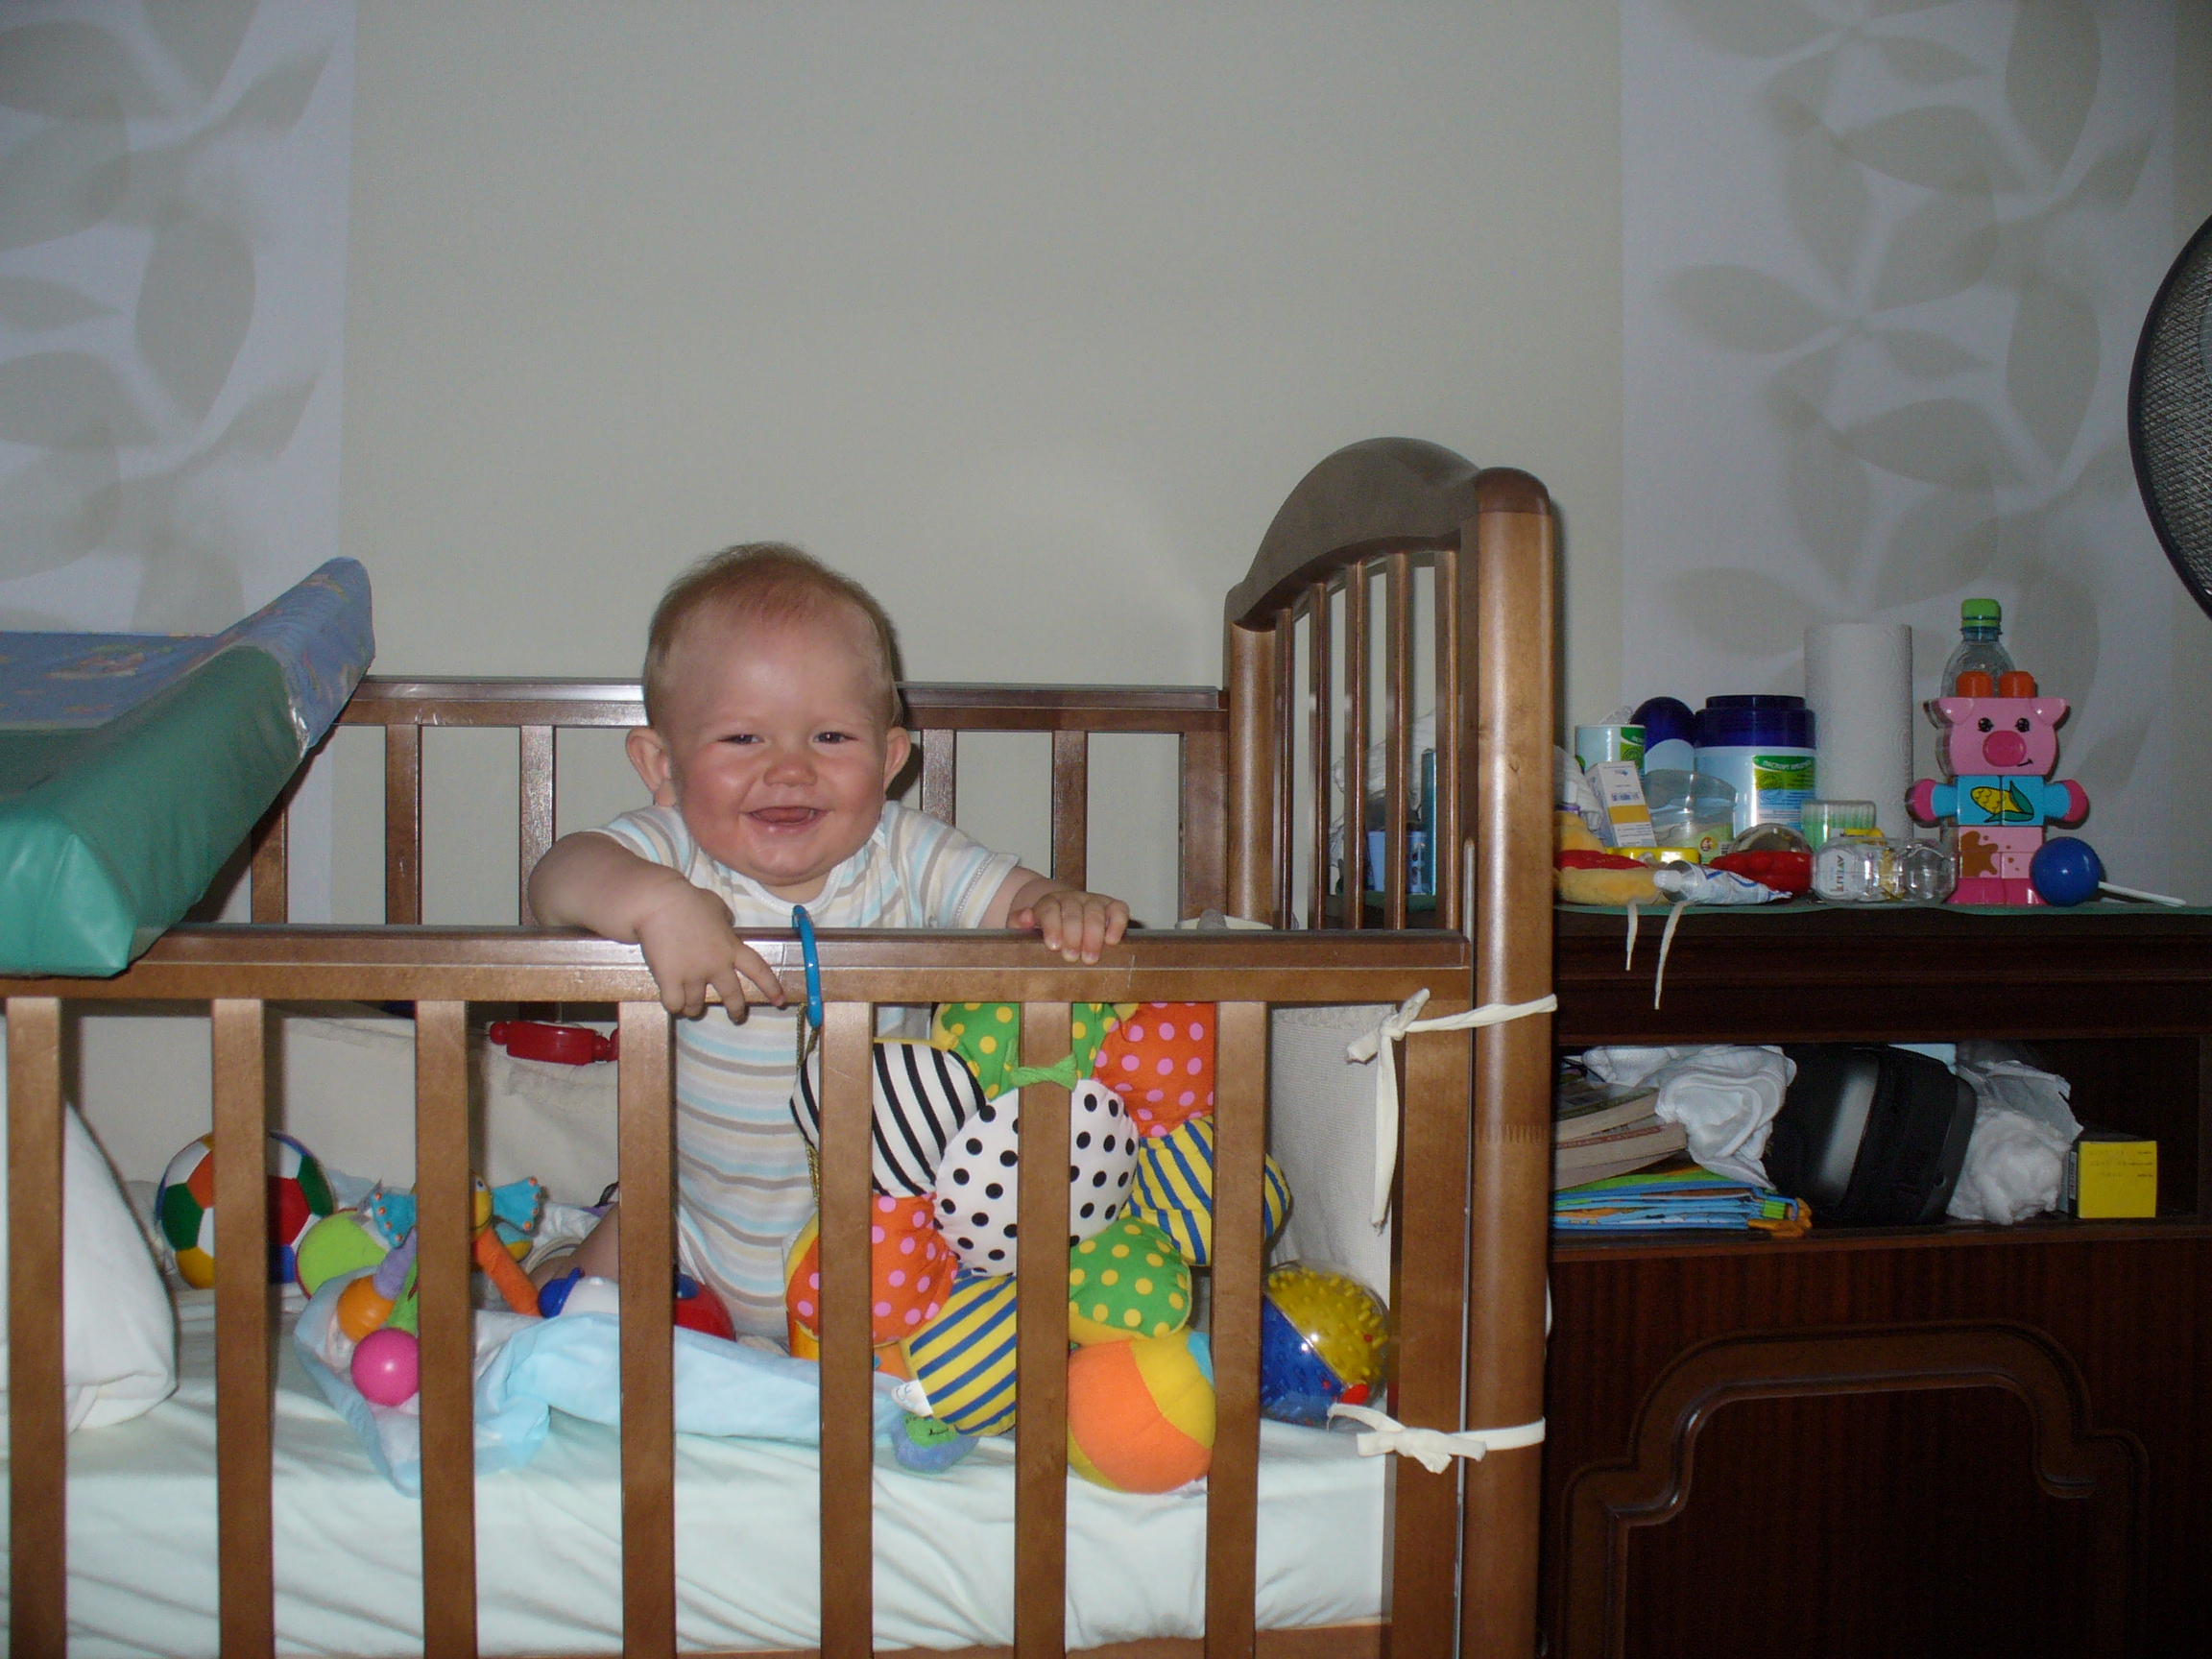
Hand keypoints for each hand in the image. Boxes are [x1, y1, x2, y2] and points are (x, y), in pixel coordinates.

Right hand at [632, 879, 785, 1017]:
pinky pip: (674, 1004)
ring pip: (696, 1005)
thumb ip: (725, 920)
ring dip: (693, 1008)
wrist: (659, 903)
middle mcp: (716, 966)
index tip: (779, 1001)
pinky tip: (672, 1001)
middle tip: (736, 1018)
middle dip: (736, 1011)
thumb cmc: (688, 900)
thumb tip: (728, 924)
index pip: (759, 970)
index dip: (771, 987)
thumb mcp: (716, 906)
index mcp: (731, 947)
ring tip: (690, 1006)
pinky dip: (674, 1005)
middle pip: (732, 997)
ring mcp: (693, 975)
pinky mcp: (670, 980)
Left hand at [1013, 887, 1129, 963]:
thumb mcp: (1025, 928)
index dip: (1052, 926)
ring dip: (1093, 935)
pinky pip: (1119, 909)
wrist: (1063, 914)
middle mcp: (1072, 899)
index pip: (1049, 909)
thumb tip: (1025, 917)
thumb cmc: (1045, 929)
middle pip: (1073, 912)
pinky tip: (1112, 941)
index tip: (1053, 946)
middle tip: (1071, 957)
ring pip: (1095, 911)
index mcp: (1048, 903)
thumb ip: (1019, 922)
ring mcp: (1093, 901)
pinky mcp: (1112, 907)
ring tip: (1090, 958)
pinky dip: (1117, 923)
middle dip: (1073, 935)